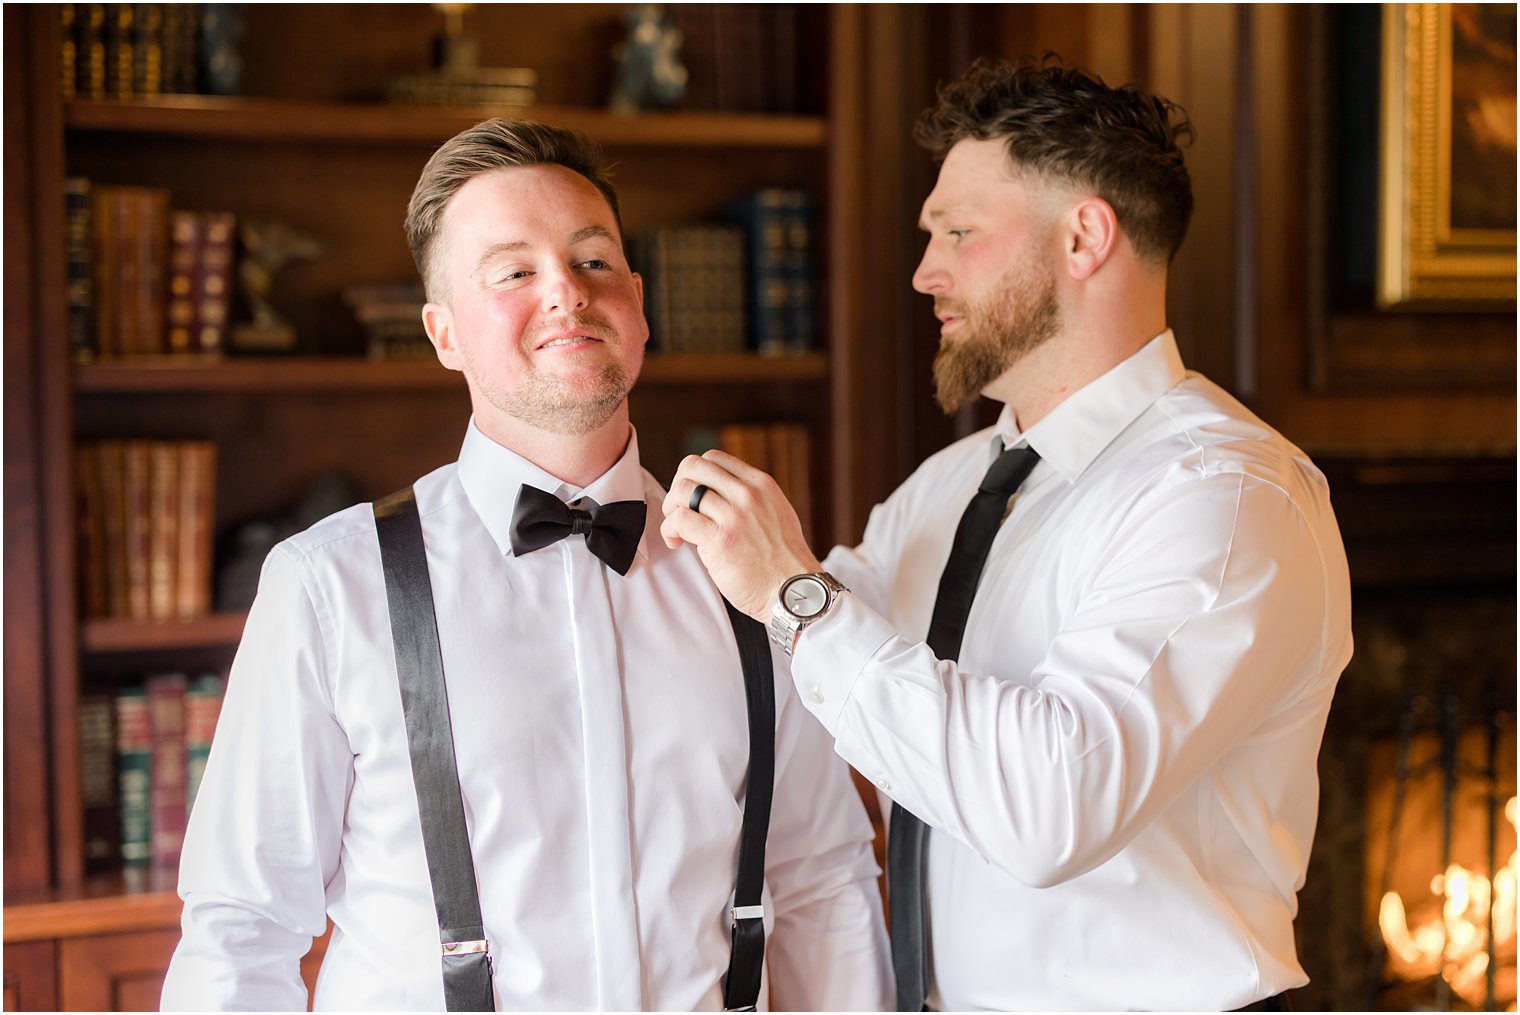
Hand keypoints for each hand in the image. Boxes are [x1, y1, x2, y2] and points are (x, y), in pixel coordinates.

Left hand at [660, 450, 821, 621]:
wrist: (793, 591)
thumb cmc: (782, 562)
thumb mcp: (776, 513)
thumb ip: (750, 499)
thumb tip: (714, 495)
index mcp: (761, 485)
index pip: (714, 458)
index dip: (695, 475)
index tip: (692, 495)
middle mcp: (747, 494)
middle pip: (693, 466)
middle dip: (678, 485)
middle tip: (678, 508)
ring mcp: (733, 516)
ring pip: (682, 490)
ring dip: (671, 509)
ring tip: (678, 529)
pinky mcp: (719, 540)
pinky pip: (679, 519)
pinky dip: (669, 530)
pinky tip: (677, 543)